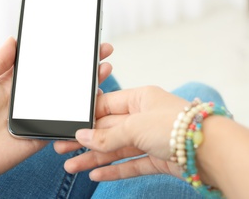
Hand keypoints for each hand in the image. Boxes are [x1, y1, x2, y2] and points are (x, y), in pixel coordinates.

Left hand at [0, 37, 113, 189]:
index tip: (75, 37)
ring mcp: (35, 115)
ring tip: (102, 68)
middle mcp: (26, 97)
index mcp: (11, 82)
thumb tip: (13, 39)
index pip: (40, 62)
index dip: (58, 50)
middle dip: (79, 63)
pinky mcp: (40, 133)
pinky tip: (95, 98)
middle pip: (58, 77)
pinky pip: (64, 122)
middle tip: (99, 49)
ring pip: (66, 97)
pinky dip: (80, 112)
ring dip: (85, 84)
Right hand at [54, 86, 190, 180]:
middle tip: (63, 150)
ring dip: (94, 158)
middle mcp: (143, 118)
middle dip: (85, 142)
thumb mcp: (135, 126)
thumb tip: (82, 137)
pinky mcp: (157, 158)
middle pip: (108, 130)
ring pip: (116, 149)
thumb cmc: (177, 125)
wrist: (210, 150)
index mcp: (139, 100)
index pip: (106, 107)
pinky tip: (96, 174)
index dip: (87, 119)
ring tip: (72, 166)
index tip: (69, 129)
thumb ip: (107, 135)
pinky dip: (113, 170)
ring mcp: (150, 139)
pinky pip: (130, 163)